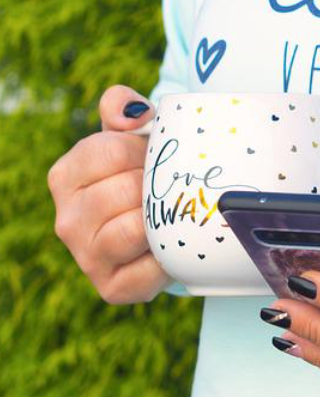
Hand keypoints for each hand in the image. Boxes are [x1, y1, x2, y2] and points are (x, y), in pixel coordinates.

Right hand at [48, 85, 170, 303]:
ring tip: (175, 214)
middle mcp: (67, 219)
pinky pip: (150, 269)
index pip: (110, 150)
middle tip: (174, 187)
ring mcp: (87, 257)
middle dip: (159, 185)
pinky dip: (170, 257)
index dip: (147, 150)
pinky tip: (176, 246)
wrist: (161, 229)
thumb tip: (133, 112)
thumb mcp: (131, 137)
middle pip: (125, 190)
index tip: (160, 157)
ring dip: (163, 219)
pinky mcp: (112, 288)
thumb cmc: (143, 176)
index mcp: (65, 176)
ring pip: (133, 229)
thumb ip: (124, 108)